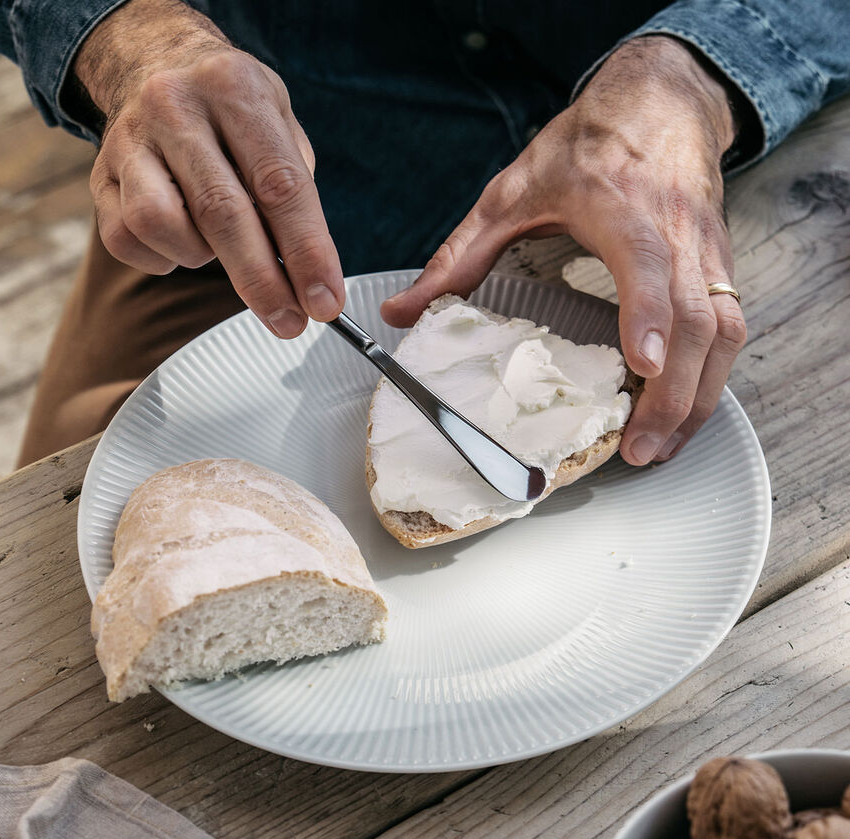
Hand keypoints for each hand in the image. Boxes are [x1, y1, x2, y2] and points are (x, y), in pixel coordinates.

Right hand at [68, 0, 343, 336]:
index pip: (279, 184)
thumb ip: (295, 192)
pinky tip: (182, 240)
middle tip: (290, 322)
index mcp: (234, 88)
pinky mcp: (101, 177)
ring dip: (202, 256)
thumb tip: (309, 276)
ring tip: (219, 244)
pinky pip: (128, 240)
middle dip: (262, 281)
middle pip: (222, 212)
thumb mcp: (278, 123)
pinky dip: (164, 257)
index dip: (306, 251)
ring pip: (162, 225)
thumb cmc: (230, 109)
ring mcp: (129, 141)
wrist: (150, 61)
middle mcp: (175, 106)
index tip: (324, 300)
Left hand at [381, 36, 746, 464]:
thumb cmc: (585, 144)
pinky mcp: (718, 266)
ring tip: (660, 448)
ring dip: (698, 397)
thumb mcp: (510, 192)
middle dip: (673, 393)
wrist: (660, 98)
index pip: (646, 262)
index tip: (643, 363)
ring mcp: (705, 251)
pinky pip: (729, 329)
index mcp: (621, 207)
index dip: (648, 313)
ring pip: (723, 331)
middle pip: (696, 319)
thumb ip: (458, 256)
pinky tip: (680, 415)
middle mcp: (675, 232)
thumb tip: (400, 312)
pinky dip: (710, 378)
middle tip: (639, 449)